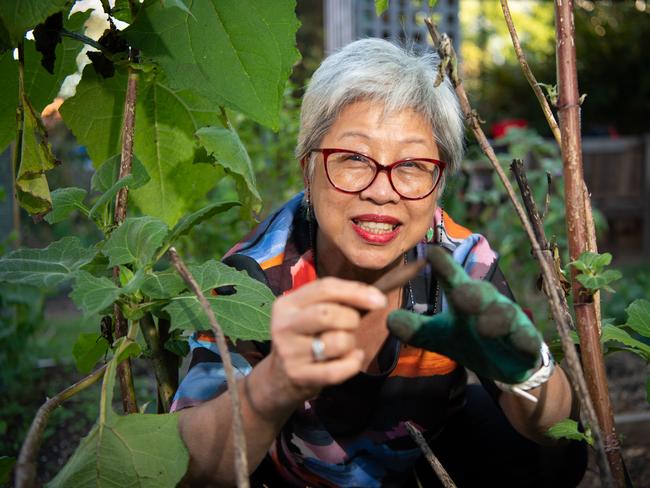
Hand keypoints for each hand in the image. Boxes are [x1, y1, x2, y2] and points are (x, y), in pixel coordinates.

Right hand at [267, 277, 386, 405]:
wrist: (278, 378)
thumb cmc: (306, 338)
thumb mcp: (311, 313)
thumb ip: (337, 300)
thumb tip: (375, 297)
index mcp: (287, 303)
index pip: (325, 288)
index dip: (356, 292)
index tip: (379, 300)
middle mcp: (284, 325)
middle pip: (328, 313)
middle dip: (351, 319)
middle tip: (351, 327)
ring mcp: (289, 352)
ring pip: (337, 341)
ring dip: (350, 343)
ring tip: (343, 347)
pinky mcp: (299, 376)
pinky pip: (338, 369)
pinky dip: (353, 363)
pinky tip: (351, 360)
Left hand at [387, 247, 541, 383]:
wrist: (507, 364)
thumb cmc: (470, 339)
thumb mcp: (440, 336)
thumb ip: (416, 328)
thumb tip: (388, 319)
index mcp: (466, 298)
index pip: (453, 280)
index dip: (445, 268)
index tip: (433, 253)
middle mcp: (488, 304)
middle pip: (480, 294)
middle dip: (471, 293)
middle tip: (459, 294)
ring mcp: (510, 322)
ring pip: (505, 316)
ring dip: (496, 319)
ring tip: (484, 326)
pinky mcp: (526, 343)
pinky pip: (527, 341)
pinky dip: (525, 341)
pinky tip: (522, 342)